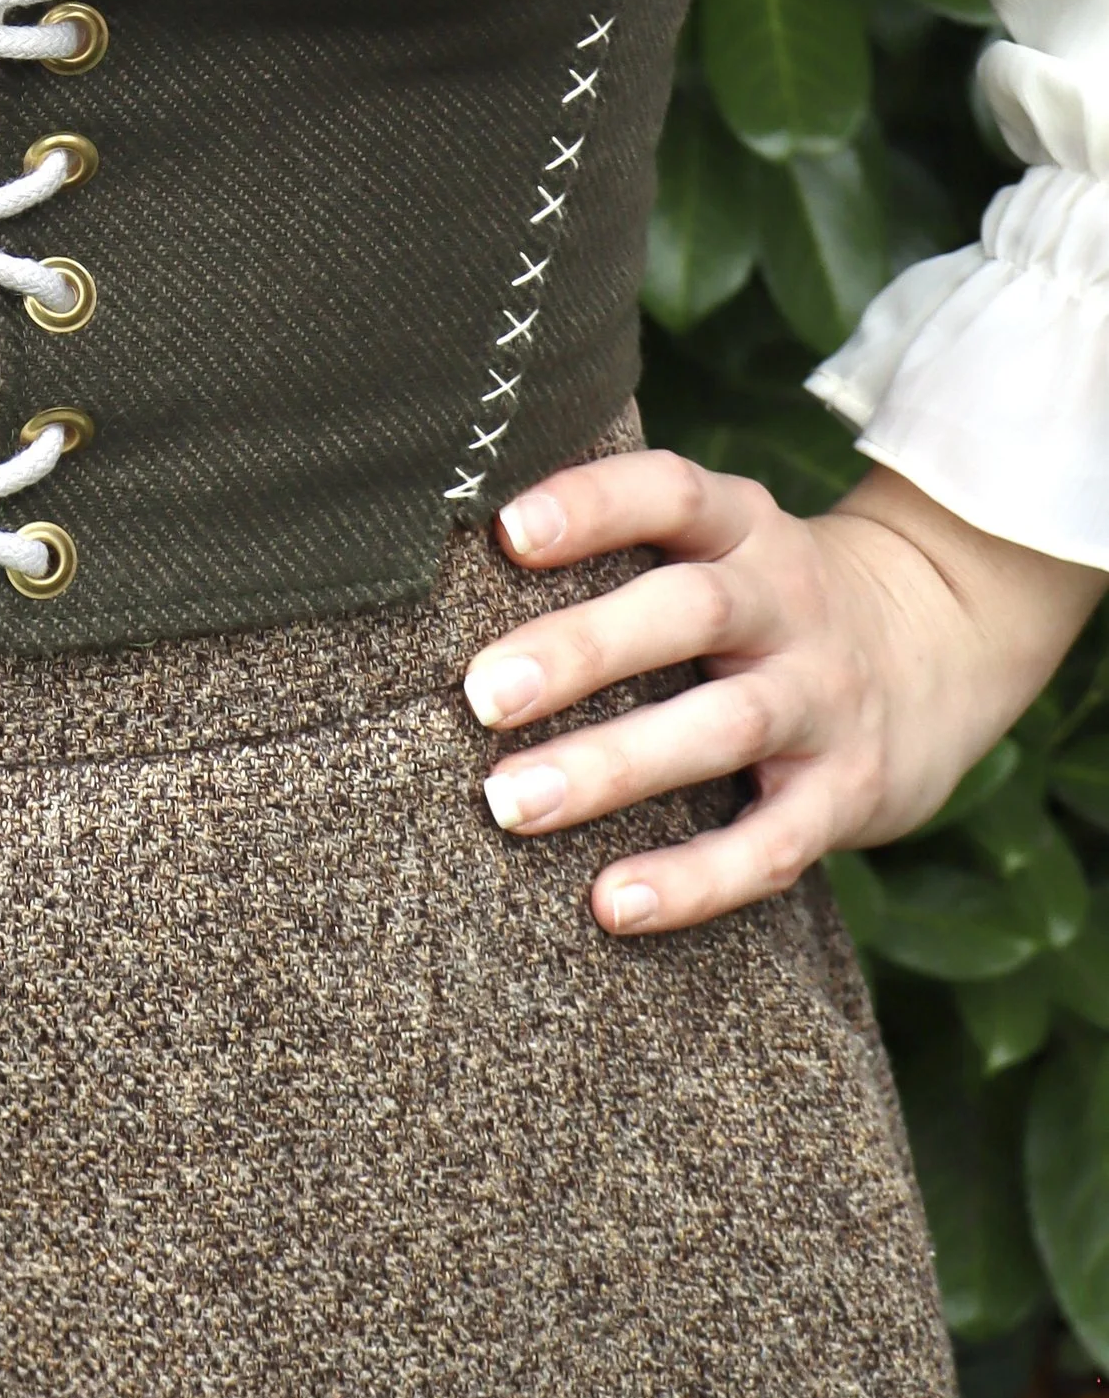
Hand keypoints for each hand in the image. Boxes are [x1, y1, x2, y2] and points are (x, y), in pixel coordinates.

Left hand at [464, 450, 1101, 937]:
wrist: (946, 648)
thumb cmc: (765, 597)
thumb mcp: (722, 541)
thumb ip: (624, 540)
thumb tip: (451, 552)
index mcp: (744, 528)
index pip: (671, 494)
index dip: (594, 504)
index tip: (508, 530)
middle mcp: (788, 603)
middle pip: (689, 612)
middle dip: (582, 650)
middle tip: (480, 693)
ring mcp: (824, 699)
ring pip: (722, 728)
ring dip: (612, 767)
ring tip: (511, 801)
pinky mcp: (848, 793)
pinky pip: (773, 842)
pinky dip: (693, 878)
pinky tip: (611, 903)